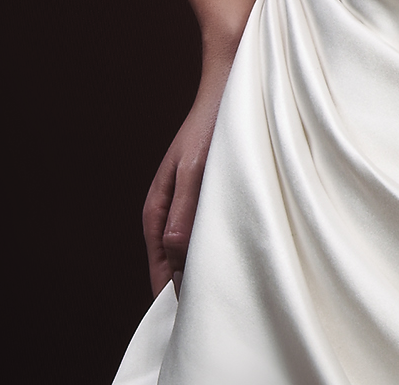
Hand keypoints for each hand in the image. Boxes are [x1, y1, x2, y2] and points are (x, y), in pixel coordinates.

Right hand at [143, 34, 241, 293]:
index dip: (172, 295)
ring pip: (193, 250)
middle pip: (174, 265)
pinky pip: (209, 232)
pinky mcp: (211, 194)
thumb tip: (173, 253)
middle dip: (190, 287)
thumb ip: (185, 210)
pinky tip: (241, 255)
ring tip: (229, 290)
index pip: (158, 268)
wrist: (235, 79)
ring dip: (207, 267)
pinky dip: (219, 246)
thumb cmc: (215, 120)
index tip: (191, 320)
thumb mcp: (198, 167)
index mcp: (157, 209)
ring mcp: (190, 203)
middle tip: (215, 310)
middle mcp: (170, 210)